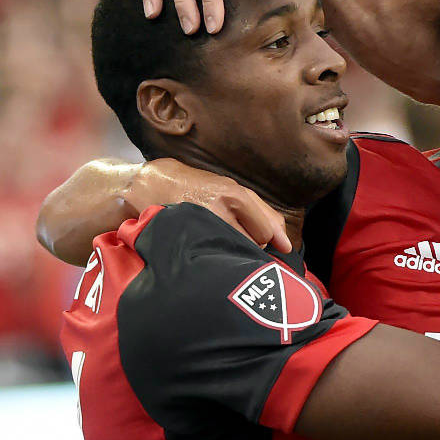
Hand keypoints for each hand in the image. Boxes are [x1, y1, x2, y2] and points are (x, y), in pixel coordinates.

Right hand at [129, 159, 289, 250]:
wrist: (153, 183)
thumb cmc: (200, 187)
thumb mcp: (234, 191)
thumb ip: (265, 215)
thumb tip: (287, 245)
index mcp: (235, 195)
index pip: (266, 231)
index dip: (266, 239)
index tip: (258, 241)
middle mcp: (218, 209)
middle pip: (252, 244)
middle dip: (248, 245)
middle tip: (231, 236)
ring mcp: (200, 223)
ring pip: (233, 252)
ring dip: (230, 251)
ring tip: (216, 239)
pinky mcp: (184, 236)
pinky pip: (211, 257)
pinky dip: (213, 255)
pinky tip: (206, 246)